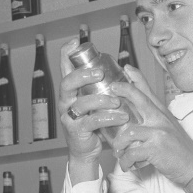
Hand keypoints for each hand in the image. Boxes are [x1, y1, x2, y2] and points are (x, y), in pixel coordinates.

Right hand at [58, 38, 130, 182]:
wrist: (88, 150)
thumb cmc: (96, 122)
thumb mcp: (102, 101)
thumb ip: (110, 85)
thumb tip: (127, 68)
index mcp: (72, 90)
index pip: (65, 67)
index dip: (67, 53)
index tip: (76, 42)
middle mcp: (67, 100)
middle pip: (67, 82)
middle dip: (83, 75)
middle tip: (99, 73)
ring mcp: (69, 116)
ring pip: (81, 103)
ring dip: (100, 100)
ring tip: (117, 101)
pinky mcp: (76, 130)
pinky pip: (91, 122)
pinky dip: (108, 118)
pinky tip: (121, 116)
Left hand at [109, 65, 192, 186]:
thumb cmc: (179, 150)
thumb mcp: (168, 130)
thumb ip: (153, 121)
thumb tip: (135, 119)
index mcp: (163, 114)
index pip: (148, 92)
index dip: (136, 78)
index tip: (125, 68)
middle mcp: (161, 120)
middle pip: (139, 99)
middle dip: (123, 91)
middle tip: (110, 91)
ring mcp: (159, 133)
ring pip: (128, 133)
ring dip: (119, 146)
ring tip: (119, 154)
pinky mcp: (156, 148)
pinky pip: (132, 152)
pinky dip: (127, 161)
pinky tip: (129, 165)